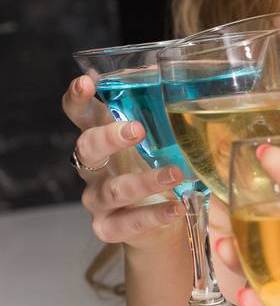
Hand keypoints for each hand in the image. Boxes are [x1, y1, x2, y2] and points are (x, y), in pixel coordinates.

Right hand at [62, 75, 185, 246]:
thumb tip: (170, 77)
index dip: (77, 98)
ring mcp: (99, 200)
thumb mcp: (163, 140)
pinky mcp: (110, 228)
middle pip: (87, 149)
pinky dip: (153, 215)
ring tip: (174, 174)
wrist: (165, 222)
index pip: (80, 114)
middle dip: (109, 137)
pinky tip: (175, 208)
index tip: (86, 82)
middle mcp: (94, 169)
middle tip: (137, 130)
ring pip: (113, 189)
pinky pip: (128, 223)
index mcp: (103, 139)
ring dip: (143, 181)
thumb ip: (162, 115)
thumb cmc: (159, 169)